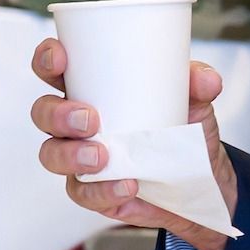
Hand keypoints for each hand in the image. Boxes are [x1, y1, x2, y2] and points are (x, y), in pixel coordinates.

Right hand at [31, 38, 237, 249]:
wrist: (200, 177)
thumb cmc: (183, 126)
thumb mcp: (194, 100)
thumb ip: (198, 84)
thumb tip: (206, 80)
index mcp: (90, 88)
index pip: (54, 68)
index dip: (46, 59)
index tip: (60, 58)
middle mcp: (75, 122)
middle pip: (43, 112)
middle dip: (57, 114)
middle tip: (90, 118)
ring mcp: (79, 157)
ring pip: (52, 154)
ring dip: (71, 154)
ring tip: (102, 156)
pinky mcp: (91, 190)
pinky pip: (83, 191)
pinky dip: (103, 189)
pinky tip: (127, 184)